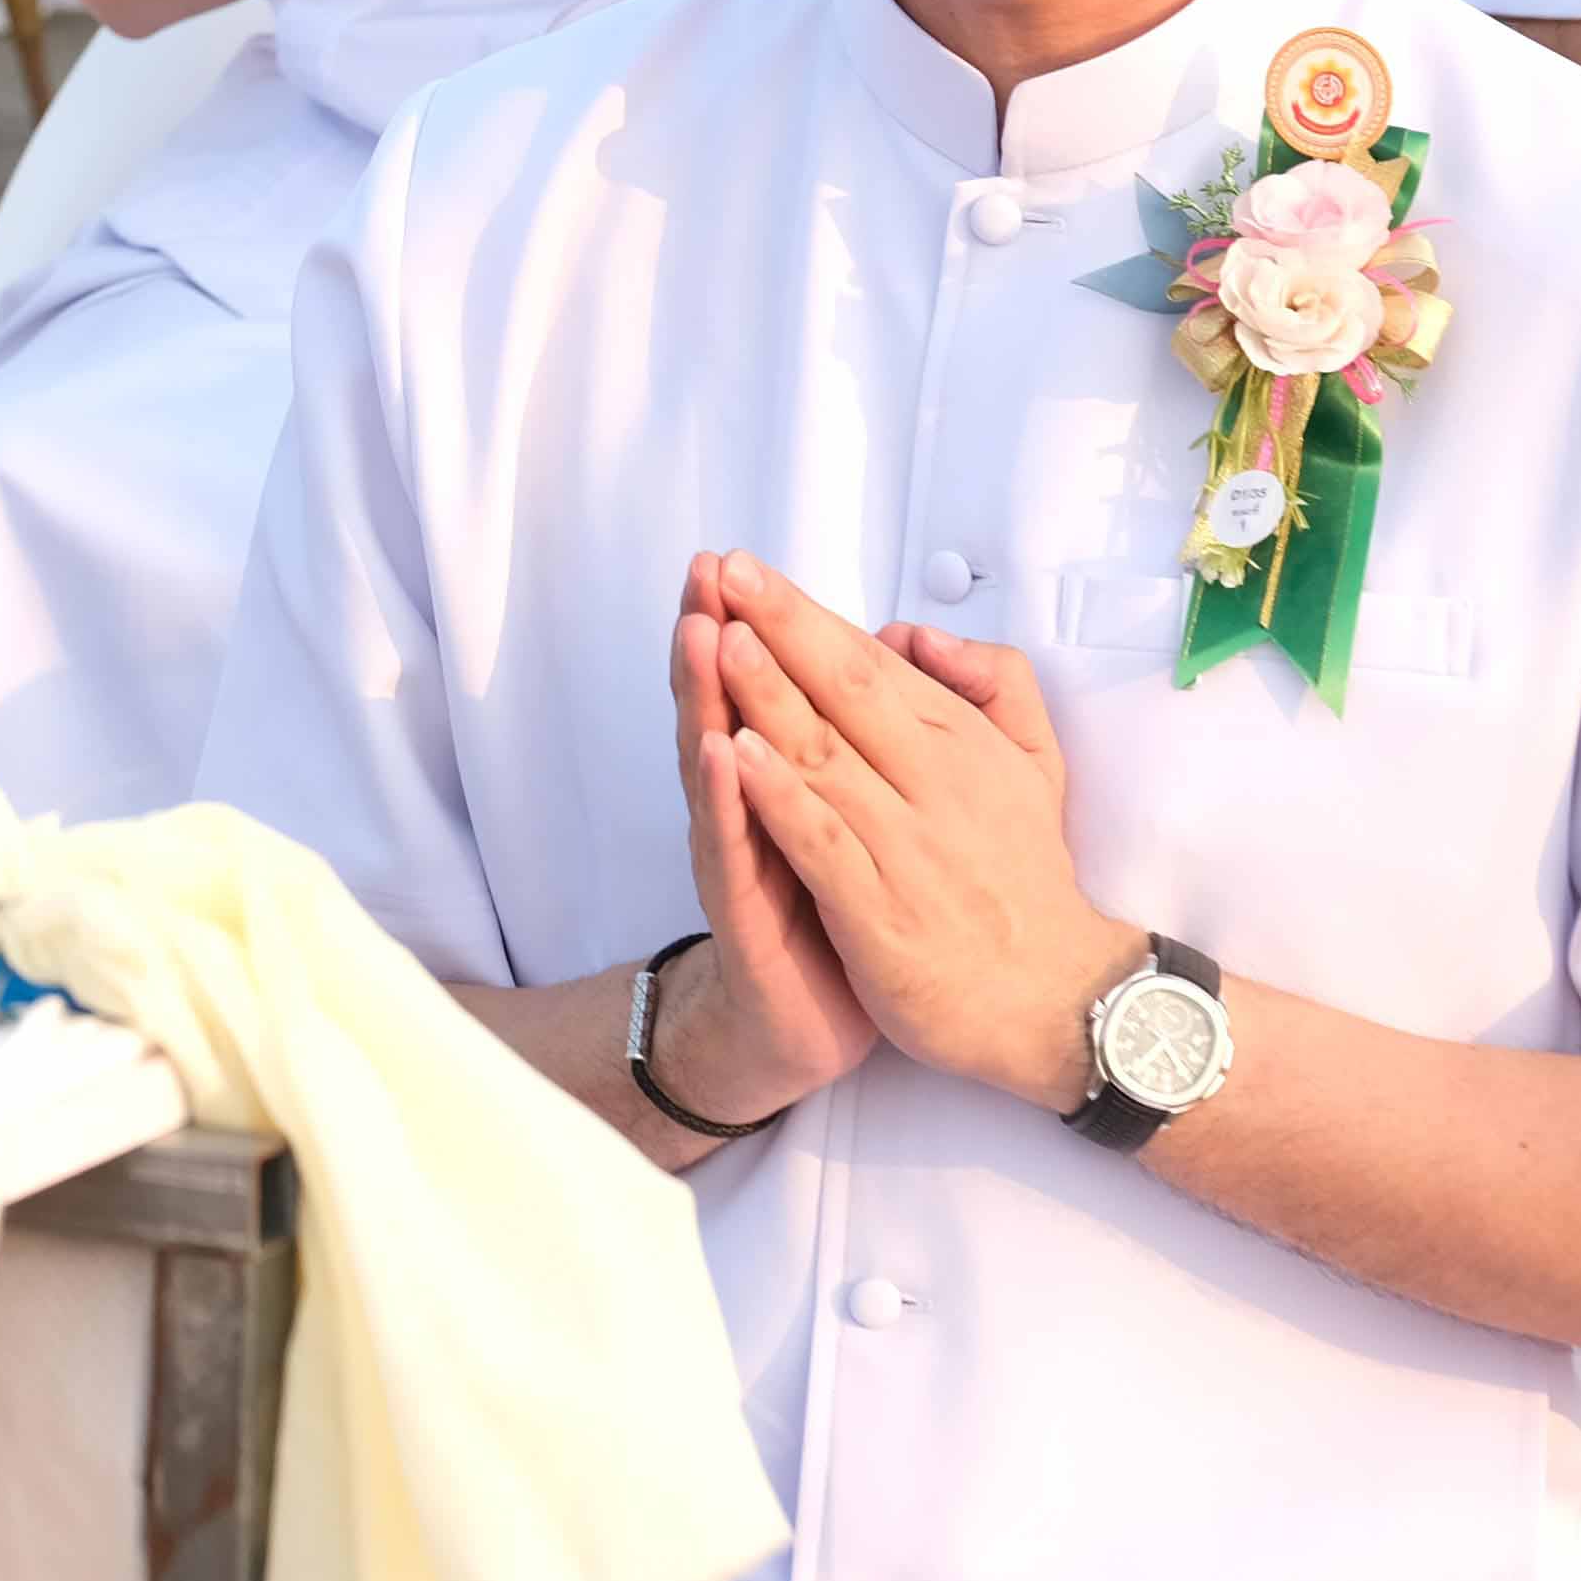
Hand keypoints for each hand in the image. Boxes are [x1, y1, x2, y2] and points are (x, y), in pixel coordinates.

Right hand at [649, 560, 875, 1136]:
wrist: (811, 1023)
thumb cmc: (840, 906)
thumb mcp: (860, 815)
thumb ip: (862, 741)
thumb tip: (882, 661)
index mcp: (785, 774)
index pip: (765, 686)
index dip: (753, 625)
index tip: (740, 558)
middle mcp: (746, 802)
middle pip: (725, 705)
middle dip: (713, 633)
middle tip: (704, 569)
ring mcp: (737, 854)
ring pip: (714, 762)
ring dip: (704, 697)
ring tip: (699, 631)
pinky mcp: (744, 911)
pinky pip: (732, 848)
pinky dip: (724, 798)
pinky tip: (718, 751)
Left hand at [698, 556, 1142, 1123]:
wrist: (1056, 1000)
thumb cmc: (1028, 875)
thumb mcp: (1036, 763)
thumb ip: (991, 683)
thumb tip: (914, 632)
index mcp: (962, 744)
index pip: (873, 664)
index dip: (808, 616)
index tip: (751, 568)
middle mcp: (934, 784)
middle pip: (848, 692)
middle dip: (784, 629)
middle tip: (730, 573)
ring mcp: (905, 848)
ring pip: (826, 759)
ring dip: (771, 698)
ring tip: (722, 642)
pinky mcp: (880, 914)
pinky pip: (823, 844)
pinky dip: (780, 798)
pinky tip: (737, 756)